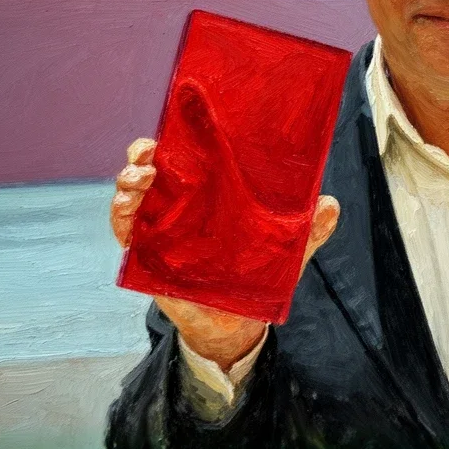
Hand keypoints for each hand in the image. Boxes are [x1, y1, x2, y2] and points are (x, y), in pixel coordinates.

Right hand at [111, 138, 340, 368]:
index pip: (189, 158)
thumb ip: (309, 230)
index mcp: (210, 196)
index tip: (177, 124)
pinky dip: (119, 218)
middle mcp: (180, 207)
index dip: (178, 137)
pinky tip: (127, 209)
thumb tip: (329, 204)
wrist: (238, 325)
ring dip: (127, 182)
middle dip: (143, 153)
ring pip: (133, 196)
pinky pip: (124, 234)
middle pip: (153, 169)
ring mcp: (159, 231)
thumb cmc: (257, 278)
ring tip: (140, 178)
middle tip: (147, 149)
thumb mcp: (287, 251)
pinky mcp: (146, 258)